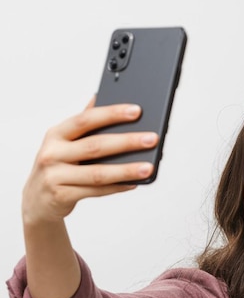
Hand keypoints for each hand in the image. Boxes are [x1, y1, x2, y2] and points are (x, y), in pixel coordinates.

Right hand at [22, 100, 157, 225]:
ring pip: (97, 173)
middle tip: (152, 139)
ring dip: (126, 170)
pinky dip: (117, 187)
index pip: (86, 119)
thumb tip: (100, 96)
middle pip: (95, 146)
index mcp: (56, 134)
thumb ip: (83, 123)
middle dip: (127, 142)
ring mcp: (55, 176)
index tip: (137, 111)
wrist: (37, 200)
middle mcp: (52, 153)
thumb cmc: (58, 166)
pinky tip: (134, 183)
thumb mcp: (64, 143)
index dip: (112, 114)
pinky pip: (96, 191)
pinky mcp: (61, 196)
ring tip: (148, 168)